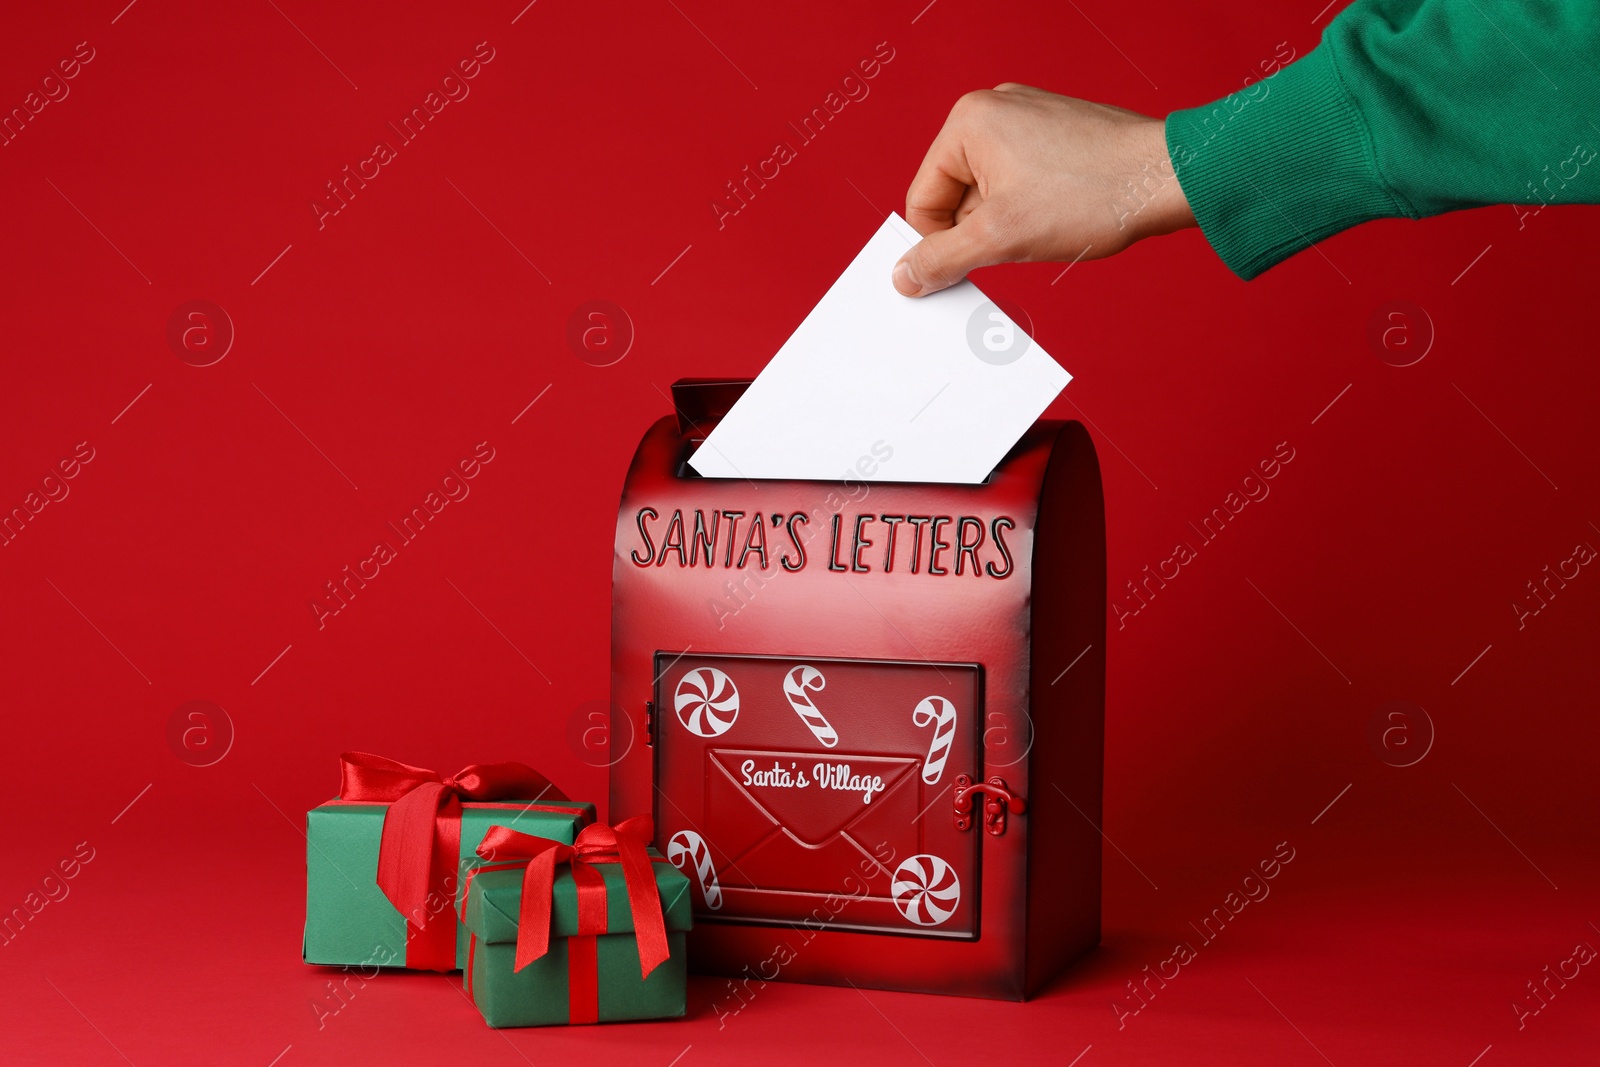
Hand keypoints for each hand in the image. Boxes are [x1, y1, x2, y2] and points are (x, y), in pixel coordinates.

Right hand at [893, 84, 1194, 295]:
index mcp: (967, 123)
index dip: (939, 244)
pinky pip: (1020, 178)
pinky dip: (1031, 207)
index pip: (923, 200)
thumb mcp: (1002, 239)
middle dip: (979, 231)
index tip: (963, 270)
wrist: (1170, 177)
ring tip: (1046, 228)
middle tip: (1015, 246)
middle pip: (955, 194)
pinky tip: (1061, 217)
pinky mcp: (1056, 131)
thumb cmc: (1093, 195)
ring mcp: (1028, 116)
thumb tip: (904, 276)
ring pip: (990, 191)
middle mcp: (993, 109)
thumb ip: (942, 259)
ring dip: (1007, 222)